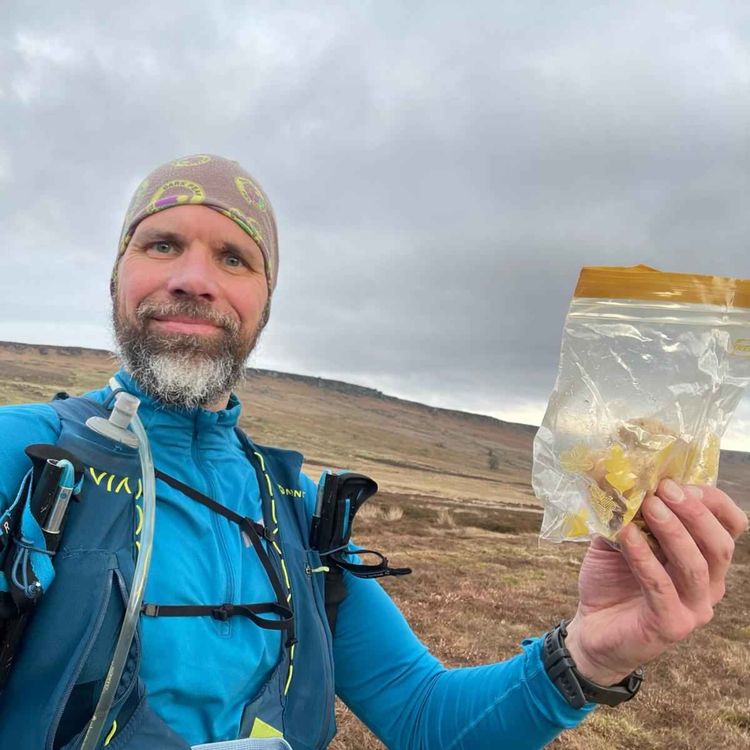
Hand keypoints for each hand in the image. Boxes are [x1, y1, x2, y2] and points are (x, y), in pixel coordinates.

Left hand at [564, 479, 747, 685]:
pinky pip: (661, 586)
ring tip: (648, 505)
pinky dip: (643, 557)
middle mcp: (709, 585)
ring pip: (696, 565)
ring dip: (673, 531)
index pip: (730, 526)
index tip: (678, 481)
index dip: (711, 501)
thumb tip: (621, 476)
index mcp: (705, 560)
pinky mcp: (671, 625)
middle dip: (693, 512)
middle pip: (719, 544)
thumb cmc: (612, 580)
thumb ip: (627, 511)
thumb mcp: (620, 537)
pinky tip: (626, 534)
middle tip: (663, 489)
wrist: (592, 628)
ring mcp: (694, 608)